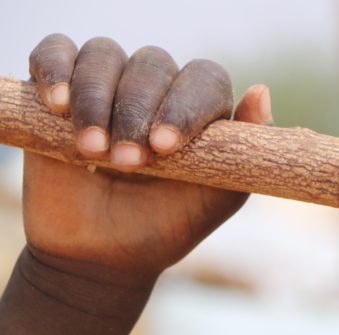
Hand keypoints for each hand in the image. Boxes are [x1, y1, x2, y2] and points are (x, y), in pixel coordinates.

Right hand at [23, 34, 273, 287]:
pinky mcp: (60, 88)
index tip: (166, 147)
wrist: (103, 256)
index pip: (204, 79)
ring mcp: (109, 84)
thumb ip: (242, 154)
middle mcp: (157, 88)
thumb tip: (261, 91)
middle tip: (128, 162)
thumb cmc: (167, 225)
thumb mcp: (215, 200)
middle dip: (137, 111)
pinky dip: (55, 71)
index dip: (187, 106)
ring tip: (93, 149)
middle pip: (153, 65)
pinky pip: (56, 52)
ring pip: (104, 56)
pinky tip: (58, 105)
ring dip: (97, 98)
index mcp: (201, 108)